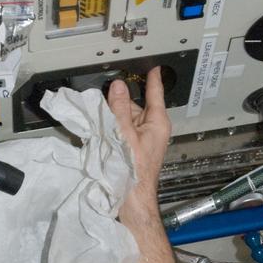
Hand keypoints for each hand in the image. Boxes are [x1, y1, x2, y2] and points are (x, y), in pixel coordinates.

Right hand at [107, 66, 170, 225]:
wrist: (132, 198)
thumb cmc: (133, 169)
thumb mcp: (124, 133)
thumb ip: (120, 108)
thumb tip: (118, 87)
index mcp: (158, 122)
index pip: (156, 92)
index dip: (153, 77)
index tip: (153, 64)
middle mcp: (153, 128)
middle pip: (136, 104)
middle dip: (121, 102)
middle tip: (106, 101)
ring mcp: (143, 138)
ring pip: (126, 117)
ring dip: (114, 117)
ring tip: (104, 123)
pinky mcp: (134, 147)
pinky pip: (123, 130)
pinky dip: (113, 128)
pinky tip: (105, 133)